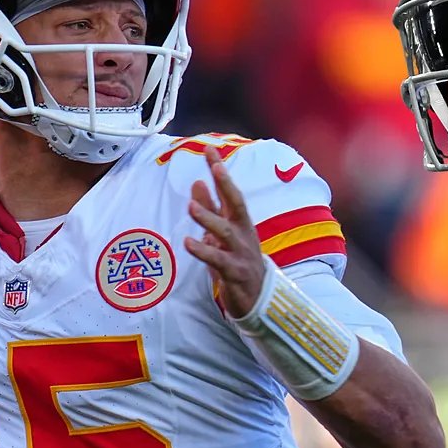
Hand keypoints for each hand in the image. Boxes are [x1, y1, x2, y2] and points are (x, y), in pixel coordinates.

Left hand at [183, 146, 265, 318]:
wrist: (259, 297)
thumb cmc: (238, 260)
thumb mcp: (223, 232)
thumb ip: (210, 209)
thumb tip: (197, 183)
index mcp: (240, 221)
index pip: (229, 191)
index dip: (220, 171)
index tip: (209, 150)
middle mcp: (243, 232)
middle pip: (237, 205)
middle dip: (226, 185)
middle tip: (215, 168)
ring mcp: (240, 252)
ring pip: (225, 232)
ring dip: (209, 218)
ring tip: (191, 207)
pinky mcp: (235, 272)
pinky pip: (218, 260)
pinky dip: (203, 251)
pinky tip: (188, 243)